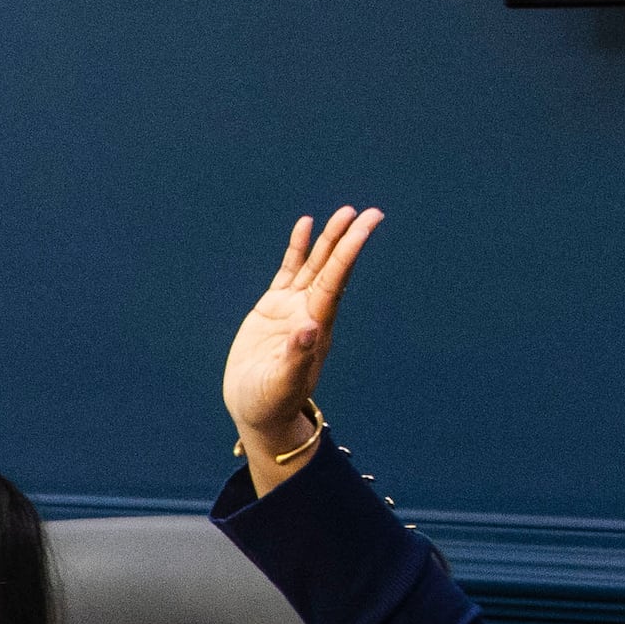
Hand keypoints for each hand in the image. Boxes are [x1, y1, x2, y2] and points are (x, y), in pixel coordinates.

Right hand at [222, 204, 379, 489]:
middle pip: (332, 268)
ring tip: (343, 213)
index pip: (335, 281)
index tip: (365, 226)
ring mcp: (292, 308)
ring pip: (314, 266)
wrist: (257, 411)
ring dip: (328, 240)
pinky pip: (289, 272)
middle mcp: (310, 312)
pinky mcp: (273, 308)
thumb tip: (309, 328)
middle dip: (348, 240)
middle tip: (367, 212)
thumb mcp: (280, 384)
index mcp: (316, 327)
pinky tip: (304, 227)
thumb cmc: (270, 403)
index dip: (348, 252)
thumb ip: (296, 357)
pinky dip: (297, 250)